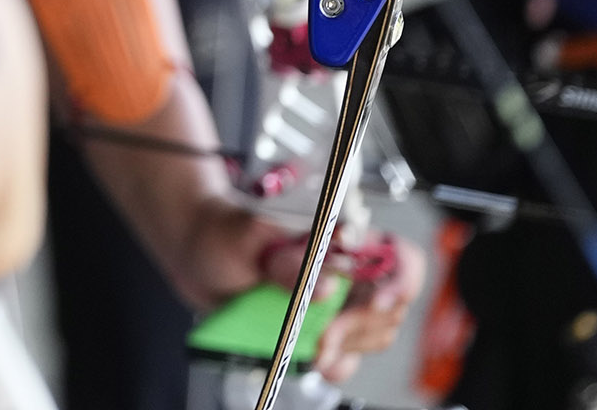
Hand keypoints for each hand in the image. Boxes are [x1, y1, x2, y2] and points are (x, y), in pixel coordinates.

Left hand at [187, 206, 425, 382]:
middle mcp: (348, 270)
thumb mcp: (246, 238)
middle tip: (322, 338)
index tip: (378, 303)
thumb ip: (284, 258)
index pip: (396, 254)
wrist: (197, 258)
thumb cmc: (224, 233)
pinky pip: (345, 358)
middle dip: (358, 326)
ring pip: (372, 335)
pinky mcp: (323, 331)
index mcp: (339, 238)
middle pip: (389, 305)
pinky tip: (311, 357)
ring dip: (345, 346)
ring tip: (310, 346)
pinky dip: (332, 363)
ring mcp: (338, 304)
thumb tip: (325, 283)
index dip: (400, 280)